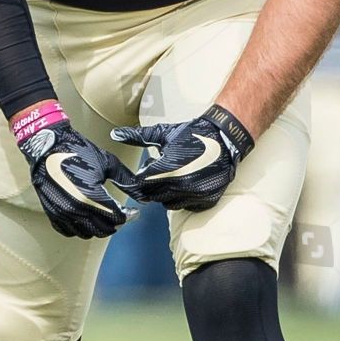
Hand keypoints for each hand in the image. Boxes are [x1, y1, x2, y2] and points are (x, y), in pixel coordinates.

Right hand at [18, 121, 137, 238]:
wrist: (47, 146)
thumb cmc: (77, 151)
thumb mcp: (108, 163)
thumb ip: (126, 180)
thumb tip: (142, 196)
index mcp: (91, 196)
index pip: (116, 217)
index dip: (128, 216)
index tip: (132, 212)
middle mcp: (76, 209)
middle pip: (103, 229)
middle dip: (114, 223)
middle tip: (119, 214)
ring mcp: (62, 213)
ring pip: (86, 234)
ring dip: (97, 227)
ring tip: (102, 216)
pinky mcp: (51, 213)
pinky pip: (68, 231)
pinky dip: (79, 228)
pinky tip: (85, 218)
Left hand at [112, 104, 254, 211]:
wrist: (225, 138)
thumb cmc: (192, 134)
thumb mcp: (164, 134)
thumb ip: (138, 137)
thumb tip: (114, 134)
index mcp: (167, 169)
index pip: (142, 184)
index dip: (141, 178)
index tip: (145, 171)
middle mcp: (180, 185)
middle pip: (153, 195)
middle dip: (152, 185)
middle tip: (160, 173)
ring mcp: (195, 195)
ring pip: (169, 203)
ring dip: (167, 193)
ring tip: (173, 177)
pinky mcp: (206, 200)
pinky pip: (186, 206)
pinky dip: (184, 198)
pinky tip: (187, 183)